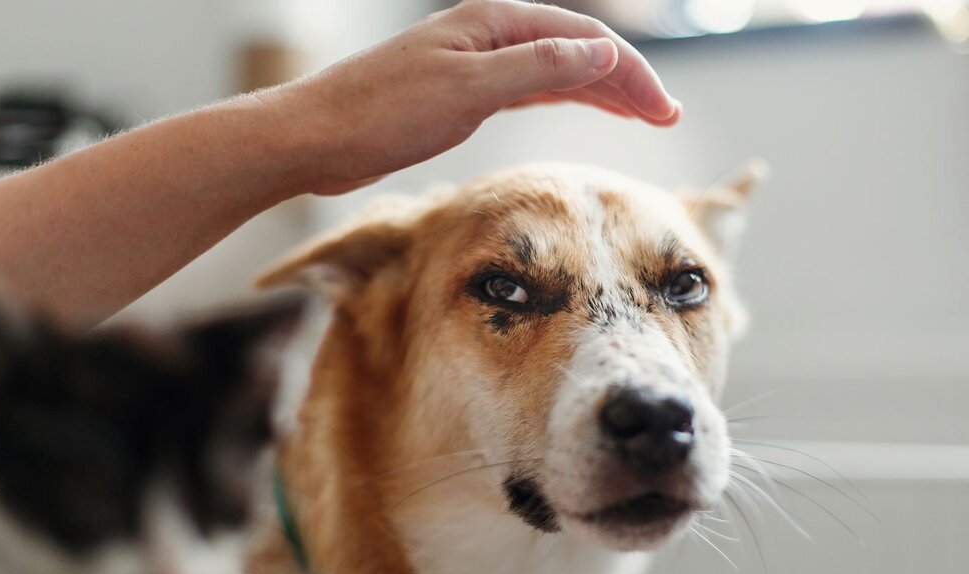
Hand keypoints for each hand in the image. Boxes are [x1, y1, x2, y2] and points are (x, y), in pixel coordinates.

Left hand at [275, 0, 680, 194]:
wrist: (316, 138)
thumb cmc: (381, 113)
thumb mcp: (467, 91)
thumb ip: (536, 68)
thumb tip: (601, 52)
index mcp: (493, 23)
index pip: (584, 41)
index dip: (631, 75)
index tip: (666, 112)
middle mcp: (489, 35)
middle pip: (575, 50)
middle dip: (625, 81)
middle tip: (667, 117)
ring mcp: (475, 63)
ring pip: (555, 69)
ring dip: (599, 89)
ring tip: (641, 114)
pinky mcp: (460, 93)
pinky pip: (528, 87)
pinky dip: (562, 96)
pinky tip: (581, 104)